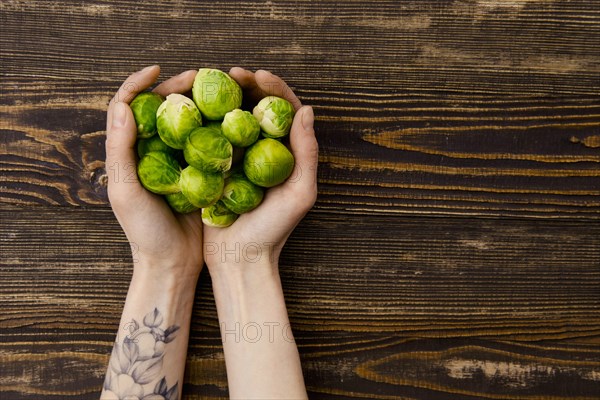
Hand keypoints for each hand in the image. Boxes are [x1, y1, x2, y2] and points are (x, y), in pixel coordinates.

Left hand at [105, 66, 203, 277]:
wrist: (174, 264)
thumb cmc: (145, 232)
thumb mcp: (127, 192)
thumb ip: (121, 150)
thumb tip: (122, 104)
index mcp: (130, 152)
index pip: (127, 107)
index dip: (138, 84)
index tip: (156, 69)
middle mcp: (152, 153)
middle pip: (161, 109)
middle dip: (176, 87)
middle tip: (199, 75)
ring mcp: (177, 162)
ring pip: (186, 122)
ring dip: (199, 103)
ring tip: (218, 90)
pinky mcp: (200, 174)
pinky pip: (207, 144)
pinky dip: (217, 128)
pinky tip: (232, 119)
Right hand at [203, 68, 317, 275]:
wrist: (239, 260)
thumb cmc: (273, 231)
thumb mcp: (299, 194)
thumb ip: (306, 154)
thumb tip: (307, 109)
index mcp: (287, 154)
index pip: (285, 111)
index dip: (274, 88)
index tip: (257, 74)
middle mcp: (264, 152)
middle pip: (257, 108)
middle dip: (247, 86)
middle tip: (231, 72)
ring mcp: (239, 160)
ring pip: (233, 119)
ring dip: (224, 98)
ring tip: (211, 82)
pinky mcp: (216, 169)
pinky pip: (211, 138)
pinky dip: (204, 121)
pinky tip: (192, 109)